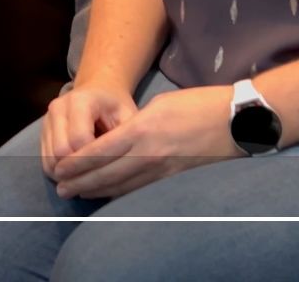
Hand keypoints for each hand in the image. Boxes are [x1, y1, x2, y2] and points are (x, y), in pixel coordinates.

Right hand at [40, 83, 137, 181]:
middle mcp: (58, 108)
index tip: (108, 168)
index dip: (93, 159)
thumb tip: (118, 166)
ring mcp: (47, 119)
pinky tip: (75, 175)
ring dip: (67, 174)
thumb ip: (124, 138)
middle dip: (78, 169)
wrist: (98, 90)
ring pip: (50, 159)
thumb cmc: (116, 107)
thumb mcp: (128, 116)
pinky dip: (59, 172)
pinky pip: (45, 160)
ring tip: (86, 179)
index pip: (79, 139)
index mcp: (81, 101)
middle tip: (96, 178)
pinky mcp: (43, 131)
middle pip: (60, 151)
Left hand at [51, 85, 238, 199]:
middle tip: (60, 187)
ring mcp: (164, 170)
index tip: (59, 167)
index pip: (100, 151)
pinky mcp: (175, 180)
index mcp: (144, 130)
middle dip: (80, 181)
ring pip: (122, 186)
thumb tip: (118, 139)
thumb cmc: (200, 105)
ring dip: (96, 191)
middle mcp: (151, 153)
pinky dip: (120, 193)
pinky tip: (108, 195)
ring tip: (77, 193)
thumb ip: (135, 124)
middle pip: (106, 173)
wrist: (239, 121)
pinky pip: (141, 189)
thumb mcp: (161, 105)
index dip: (77, 163)